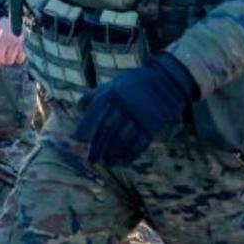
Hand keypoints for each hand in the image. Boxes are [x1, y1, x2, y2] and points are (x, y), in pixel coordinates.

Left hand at [0, 15, 25, 75]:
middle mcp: (11, 43)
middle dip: (3, 59)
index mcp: (2, 39)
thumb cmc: (5, 24)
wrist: (16, 16)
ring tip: (8, 52)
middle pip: (7, 60)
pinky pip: (21, 57)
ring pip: (14, 60)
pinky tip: (15, 53)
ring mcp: (19, 44)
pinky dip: (18, 57)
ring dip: (10, 58)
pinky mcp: (24, 44)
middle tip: (2, 53)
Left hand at [74, 53, 197, 166]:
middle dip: (97, 147)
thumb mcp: (114, 83)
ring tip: (108, 162)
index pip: (95, 112)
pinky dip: (130, 155)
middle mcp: (124, 105)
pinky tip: (123, 161)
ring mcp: (138, 116)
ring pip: (122, 139)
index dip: (85, 127)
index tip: (77, 140)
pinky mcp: (151, 125)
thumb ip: (96, 94)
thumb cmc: (134, 83)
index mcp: (112, 94)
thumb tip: (79, 105)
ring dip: (113, 153)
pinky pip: (139, 144)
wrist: (165, 81)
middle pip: (107, 129)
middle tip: (91, 160)